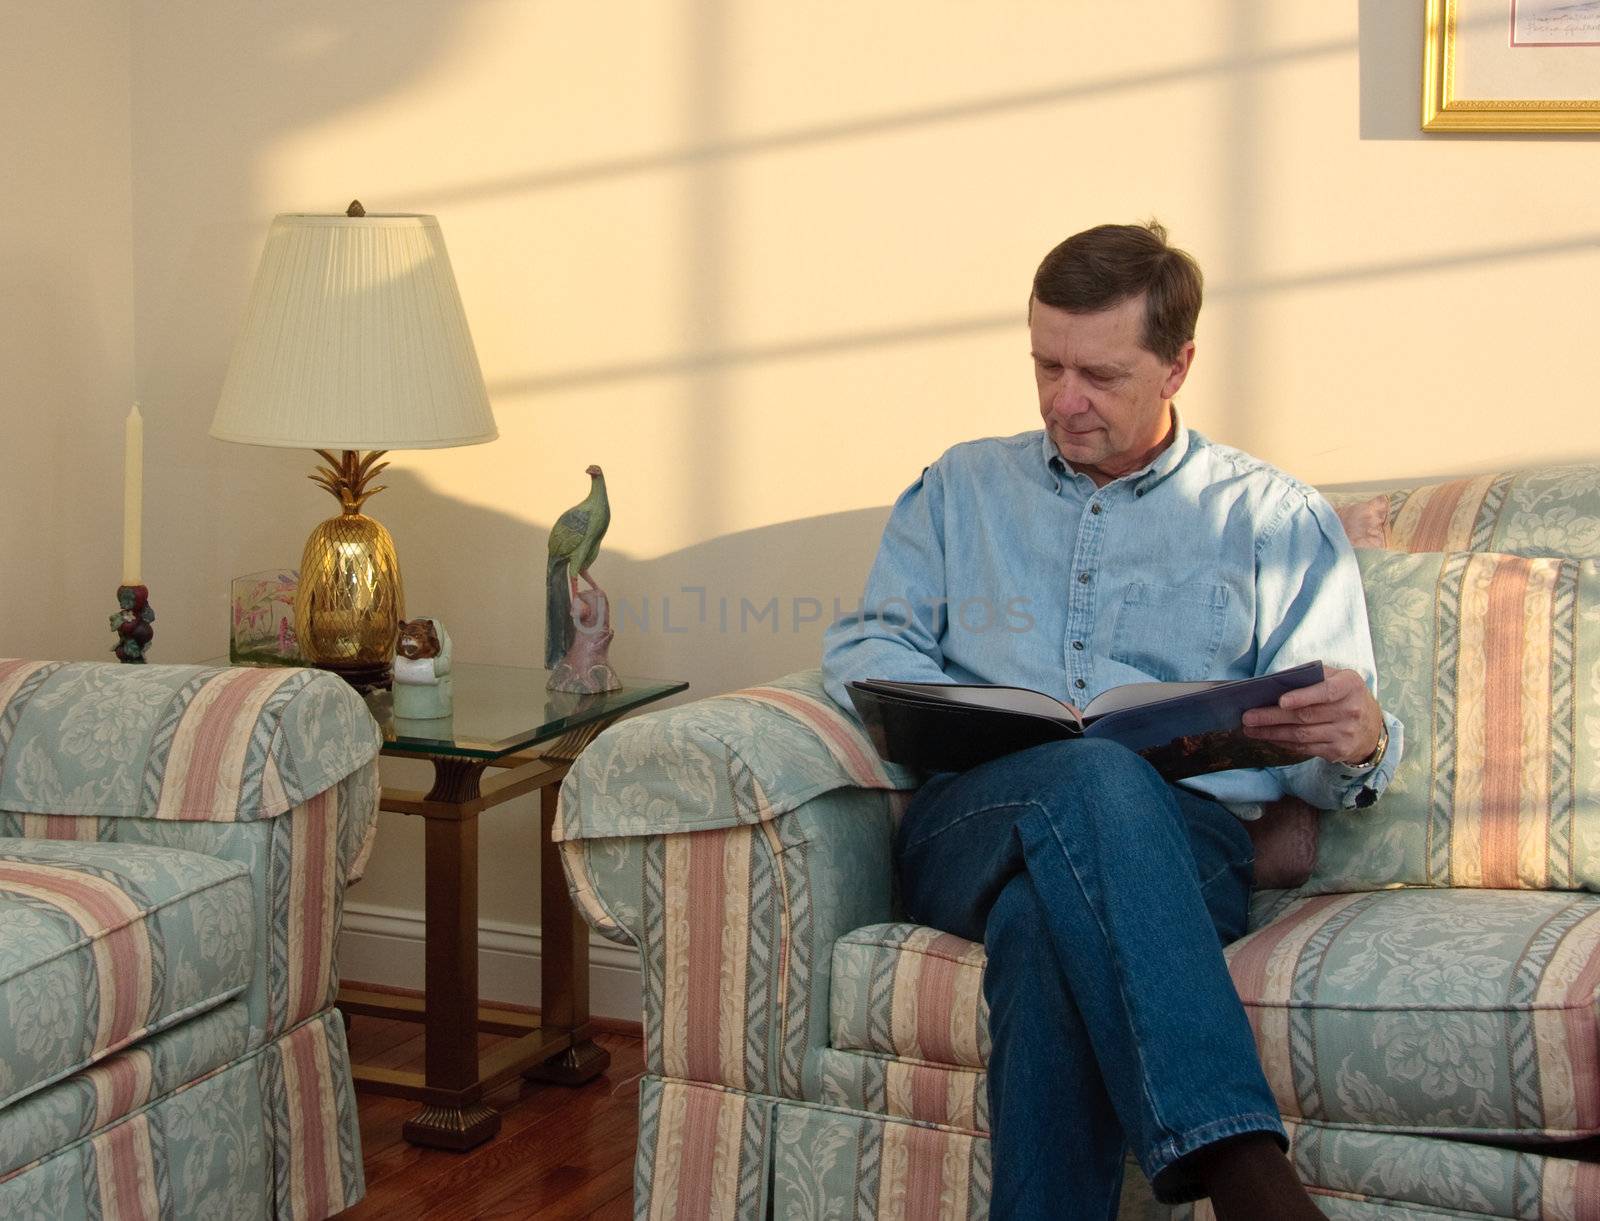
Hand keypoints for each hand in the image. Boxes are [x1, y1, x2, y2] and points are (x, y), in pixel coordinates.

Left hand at [1240, 666, 1382, 765]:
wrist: (1371, 727)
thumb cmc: (1345, 695)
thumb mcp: (1338, 678)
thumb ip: (1312, 677)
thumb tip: (1274, 682)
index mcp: (1350, 686)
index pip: (1326, 692)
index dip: (1303, 697)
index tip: (1280, 701)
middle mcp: (1351, 711)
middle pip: (1306, 716)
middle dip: (1272, 717)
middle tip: (1248, 716)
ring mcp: (1345, 734)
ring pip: (1301, 735)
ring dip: (1271, 733)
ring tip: (1250, 729)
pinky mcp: (1337, 751)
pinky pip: (1304, 748)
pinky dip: (1282, 742)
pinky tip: (1267, 737)